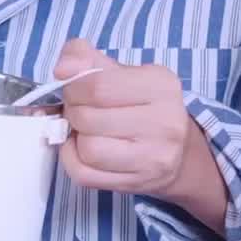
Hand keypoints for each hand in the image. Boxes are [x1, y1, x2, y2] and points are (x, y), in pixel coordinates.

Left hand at [55, 40, 228, 232]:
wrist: (178, 153)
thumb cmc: (141, 105)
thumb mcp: (119, 72)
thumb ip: (84, 57)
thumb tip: (62, 69)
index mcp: (161, 85)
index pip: (97, 86)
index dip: (73, 88)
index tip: (75, 89)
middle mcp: (165, 122)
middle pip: (89, 117)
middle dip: (73, 112)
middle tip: (79, 110)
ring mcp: (154, 156)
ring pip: (88, 149)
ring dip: (75, 138)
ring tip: (85, 130)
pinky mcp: (138, 182)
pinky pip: (84, 174)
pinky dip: (72, 160)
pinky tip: (82, 150)